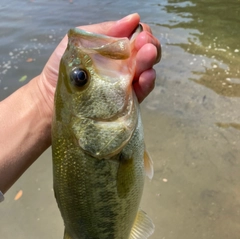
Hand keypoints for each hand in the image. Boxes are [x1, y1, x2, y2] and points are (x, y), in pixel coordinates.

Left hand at [38, 13, 160, 119]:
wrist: (50, 98)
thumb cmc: (62, 68)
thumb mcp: (79, 41)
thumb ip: (104, 31)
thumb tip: (133, 19)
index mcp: (114, 50)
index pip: (136, 38)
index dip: (141, 33)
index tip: (138, 33)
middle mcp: (123, 66)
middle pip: (145, 53)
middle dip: (150, 45)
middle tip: (144, 44)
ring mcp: (125, 84)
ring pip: (146, 70)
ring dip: (150, 61)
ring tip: (147, 55)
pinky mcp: (125, 102)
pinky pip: (141, 91)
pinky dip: (148, 83)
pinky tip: (146, 75)